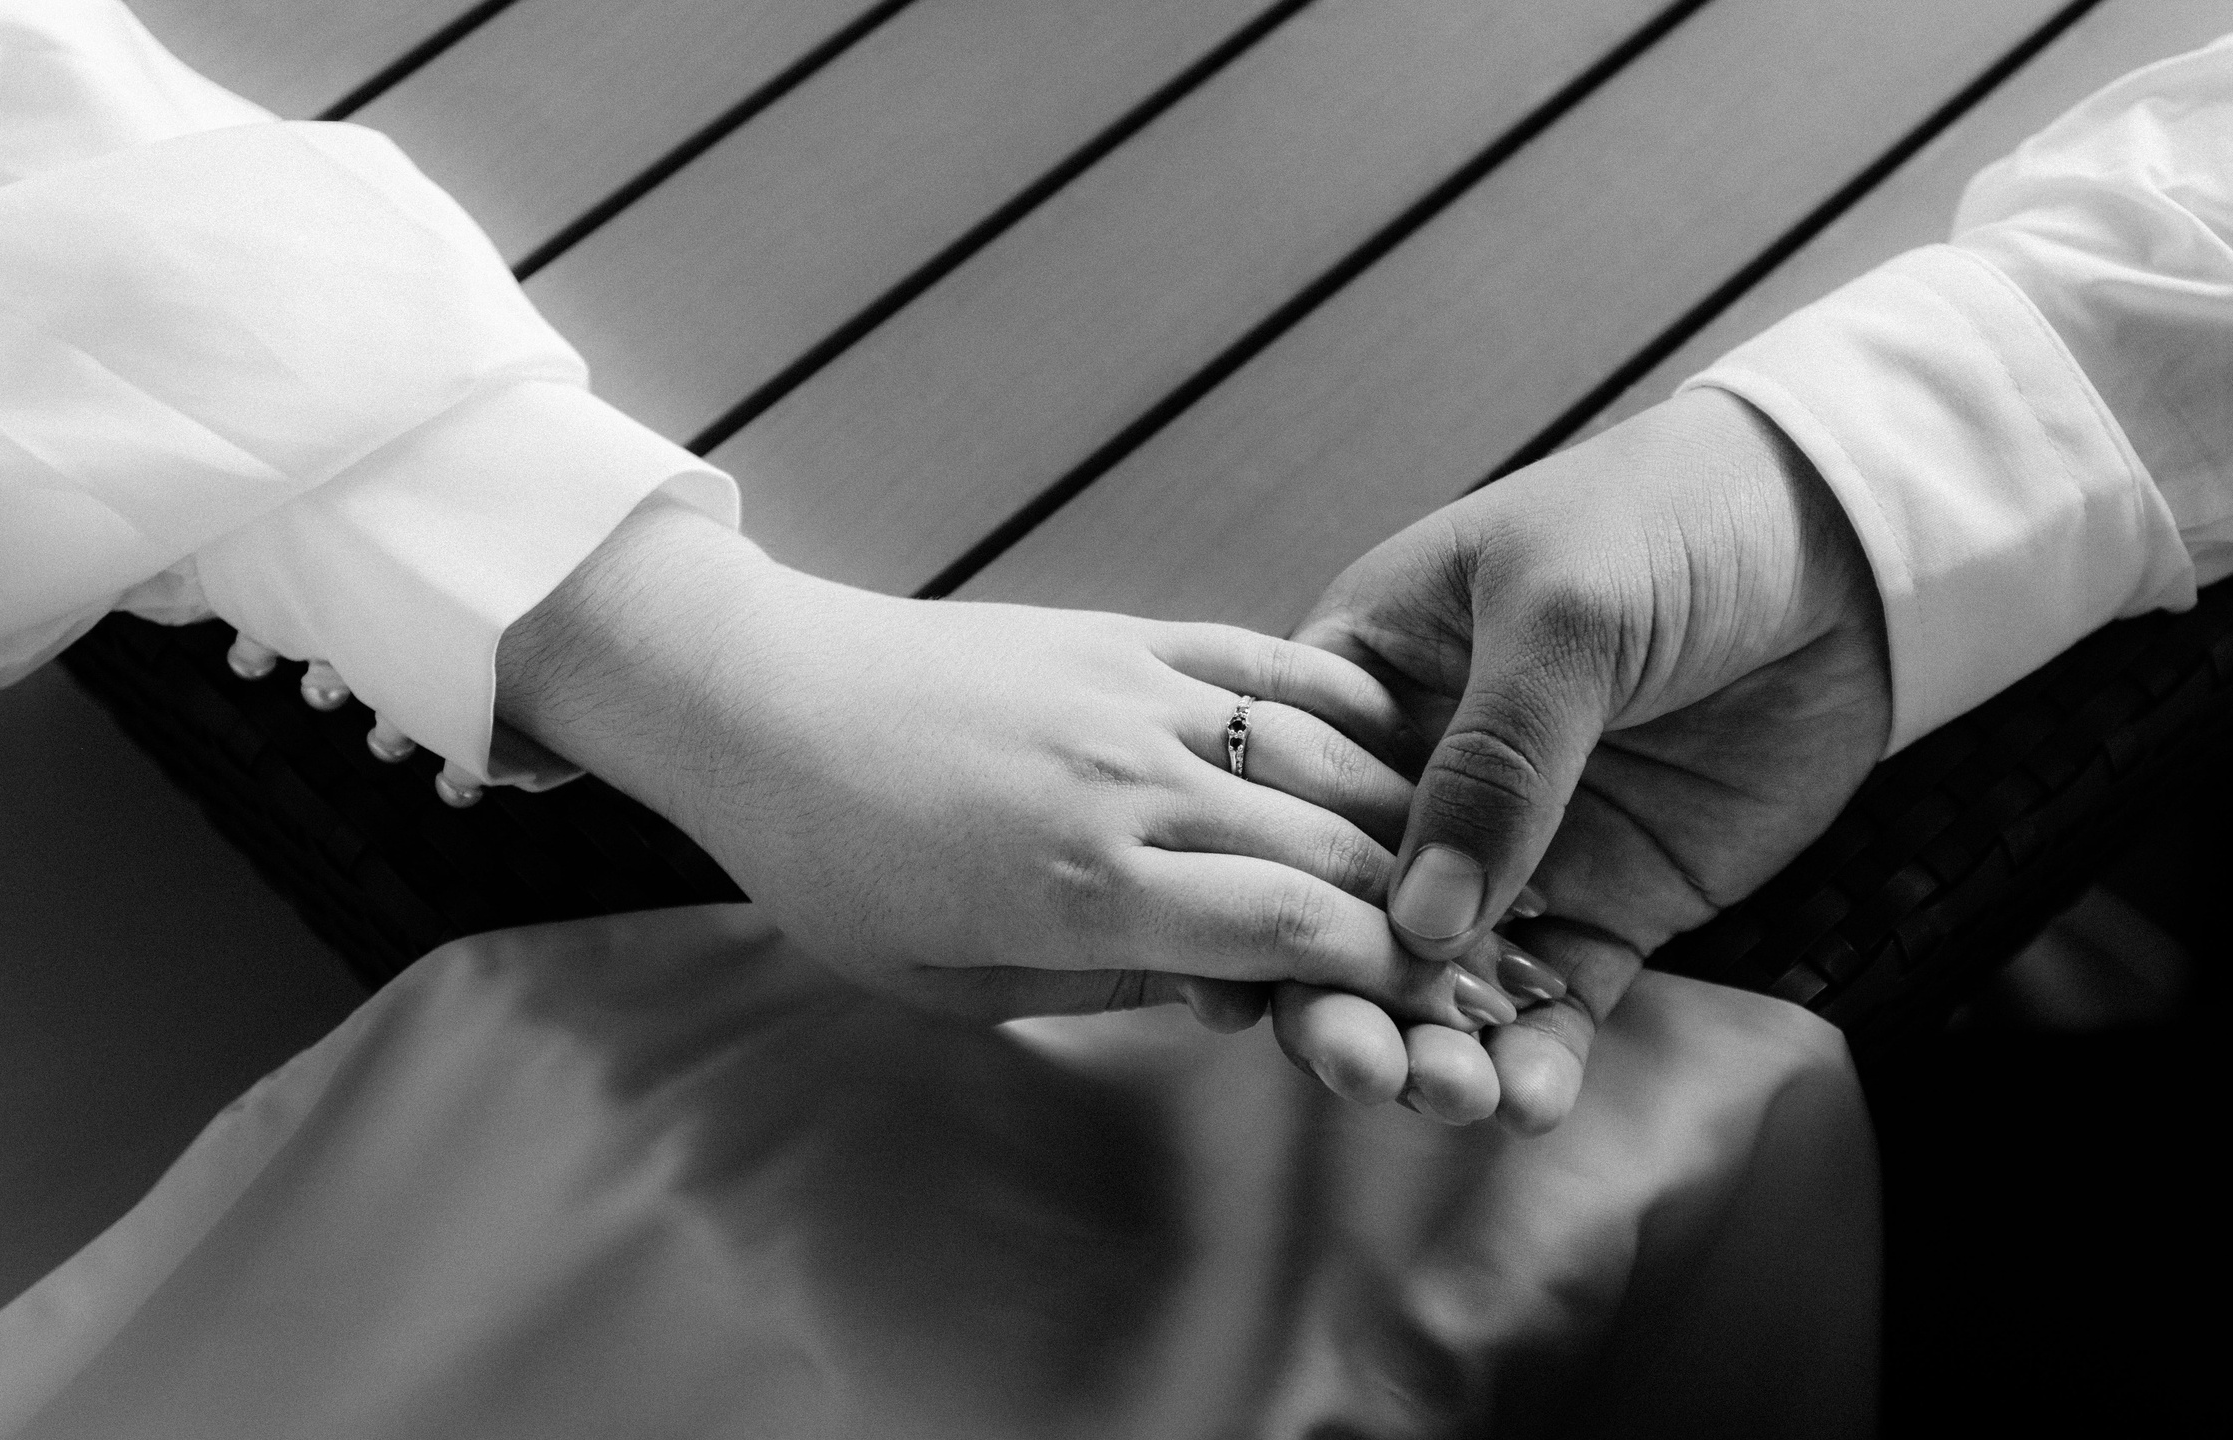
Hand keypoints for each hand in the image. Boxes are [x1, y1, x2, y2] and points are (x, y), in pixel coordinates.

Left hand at [496, 497, 1513, 1028]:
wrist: (762, 702)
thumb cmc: (836, 867)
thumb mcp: (950, 982)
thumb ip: (1104, 988)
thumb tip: (1233, 992)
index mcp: (1084, 888)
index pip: (1294, 930)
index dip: (1383, 970)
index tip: (1428, 997)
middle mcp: (1130, 785)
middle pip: (1332, 846)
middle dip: (1416, 904)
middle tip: (1471, 941)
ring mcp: (1135, 695)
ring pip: (1321, 751)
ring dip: (1397, 811)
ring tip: (1445, 855)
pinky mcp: (1126, 634)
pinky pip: (1268, 663)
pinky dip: (1342, 706)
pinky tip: (1388, 739)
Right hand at [1282, 387, 1891, 1129]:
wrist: (1843, 539)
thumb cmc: (1668, 522)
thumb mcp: (1559, 611)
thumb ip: (1493, 763)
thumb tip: (1424, 922)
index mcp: (1372, 679)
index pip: (1281, 805)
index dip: (1255, 898)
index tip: (1237, 994)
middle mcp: (1425, 778)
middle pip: (1350, 913)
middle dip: (1345, 1001)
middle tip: (1363, 1067)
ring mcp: (1520, 849)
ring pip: (1446, 977)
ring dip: (1437, 1047)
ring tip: (1454, 1096)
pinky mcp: (1612, 902)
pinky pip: (1558, 999)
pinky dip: (1540, 1057)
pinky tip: (1529, 1099)